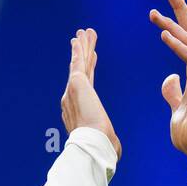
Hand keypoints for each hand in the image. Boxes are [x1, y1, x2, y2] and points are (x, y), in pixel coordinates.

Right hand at [60, 27, 120, 157]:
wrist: (93, 143)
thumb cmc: (101, 148)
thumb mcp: (107, 143)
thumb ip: (108, 142)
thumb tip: (114, 152)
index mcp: (78, 110)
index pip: (86, 84)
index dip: (89, 69)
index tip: (92, 58)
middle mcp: (72, 98)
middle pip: (80, 70)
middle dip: (83, 54)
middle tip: (83, 39)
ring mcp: (73, 89)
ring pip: (79, 63)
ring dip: (81, 47)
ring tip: (84, 32)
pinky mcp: (77, 82)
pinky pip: (78, 61)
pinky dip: (78, 49)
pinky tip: (79, 38)